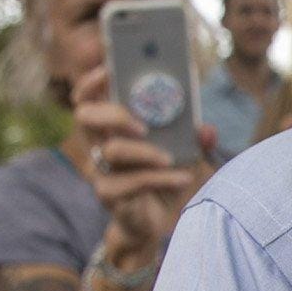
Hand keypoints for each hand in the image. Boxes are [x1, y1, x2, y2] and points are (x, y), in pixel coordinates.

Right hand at [67, 64, 208, 261]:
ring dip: (147, 152)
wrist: (158, 221)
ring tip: (171, 159)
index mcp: (112, 127)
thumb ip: (194, 138)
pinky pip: (133, 182)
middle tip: (143, 125)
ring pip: (113, 151)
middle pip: (85, 117)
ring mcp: (100, 171)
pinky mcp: (109, 195)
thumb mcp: (183, 153)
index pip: (88, 97)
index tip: (108, 69)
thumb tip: (206, 130)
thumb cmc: (164, 177)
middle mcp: (99, 145)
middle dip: (114, 113)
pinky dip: (161, 179)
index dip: (92, 82)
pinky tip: (182, 179)